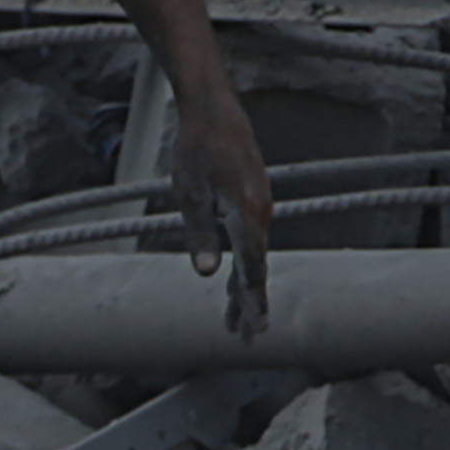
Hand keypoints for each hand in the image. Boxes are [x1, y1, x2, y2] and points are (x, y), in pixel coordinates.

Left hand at [167, 78, 271, 341]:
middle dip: (249, 303)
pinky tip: (236, 280)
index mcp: (246, 215)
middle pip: (256, 267)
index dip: (252, 299)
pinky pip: (251, 241)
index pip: (252, 267)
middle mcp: (261, 213)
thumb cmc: (196, 150)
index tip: (255, 326)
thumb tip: (207, 273)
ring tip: (237, 322)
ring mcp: (260, 206)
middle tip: (248, 337)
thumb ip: (199, 235)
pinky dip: (246, 265)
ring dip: (245, 288)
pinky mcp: (253, 200)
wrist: (213, 111)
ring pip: (254, 256)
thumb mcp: (189, 195)